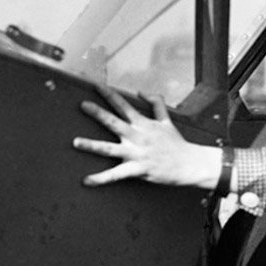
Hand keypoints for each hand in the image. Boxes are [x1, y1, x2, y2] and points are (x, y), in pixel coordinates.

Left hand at [73, 85, 220, 188]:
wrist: (189, 163)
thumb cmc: (177, 144)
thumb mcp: (167, 120)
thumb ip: (156, 103)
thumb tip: (141, 92)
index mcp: (143, 124)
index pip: (123, 105)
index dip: (109, 94)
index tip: (96, 85)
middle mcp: (137, 136)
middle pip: (113, 122)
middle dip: (97, 113)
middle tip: (83, 105)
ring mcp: (136, 153)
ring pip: (110, 148)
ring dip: (92, 145)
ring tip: (76, 142)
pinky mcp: (138, 169)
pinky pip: (116, 175)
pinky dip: (101, 178)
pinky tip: (87, 180)